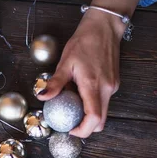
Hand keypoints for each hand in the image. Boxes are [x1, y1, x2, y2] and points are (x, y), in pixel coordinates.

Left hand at [38, 11, 121, 137]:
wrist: (104, 27)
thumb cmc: (85, 41)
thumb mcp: (65, 62)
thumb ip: (55, 83)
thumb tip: (42, 97)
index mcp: (93, 85)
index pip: (93, 118)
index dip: (83, 130)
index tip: (70, 130)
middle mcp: (107, 89)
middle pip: (100, 121)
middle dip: (86, 127)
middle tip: (70, 123)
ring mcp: (113, 87)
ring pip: (103, 112)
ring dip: (88, 115)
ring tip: (73, 103)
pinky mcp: (114, 84)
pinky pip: (104, 101)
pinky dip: (93, 103)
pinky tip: (81, 91)